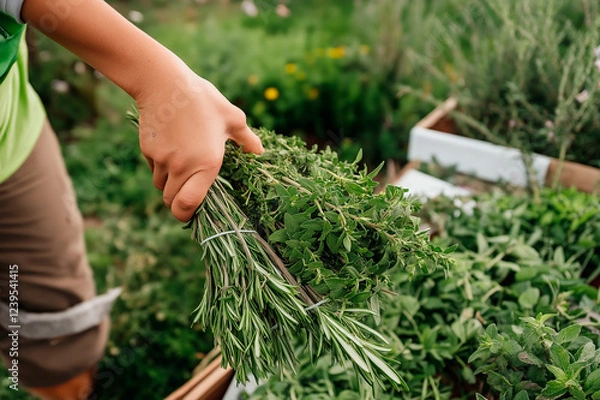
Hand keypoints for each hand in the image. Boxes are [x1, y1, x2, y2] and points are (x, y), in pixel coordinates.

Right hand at [136, 68, 263, 221]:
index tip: (192, 212)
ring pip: (161, 185)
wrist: (164, 82)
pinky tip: (170, 149)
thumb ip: (247, 140)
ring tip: (182, 166)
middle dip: (178, 202)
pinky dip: (160, 167)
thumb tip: (259, 152)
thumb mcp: (232, 118)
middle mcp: (182, 167)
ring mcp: (162, 160)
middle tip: (188, 193)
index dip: (187, 215)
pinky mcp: (147, 151)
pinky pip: (153, 168)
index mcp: (206, 164)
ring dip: (170, 183)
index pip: (188, 205)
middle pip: (171, 201)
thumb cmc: (203, 100)